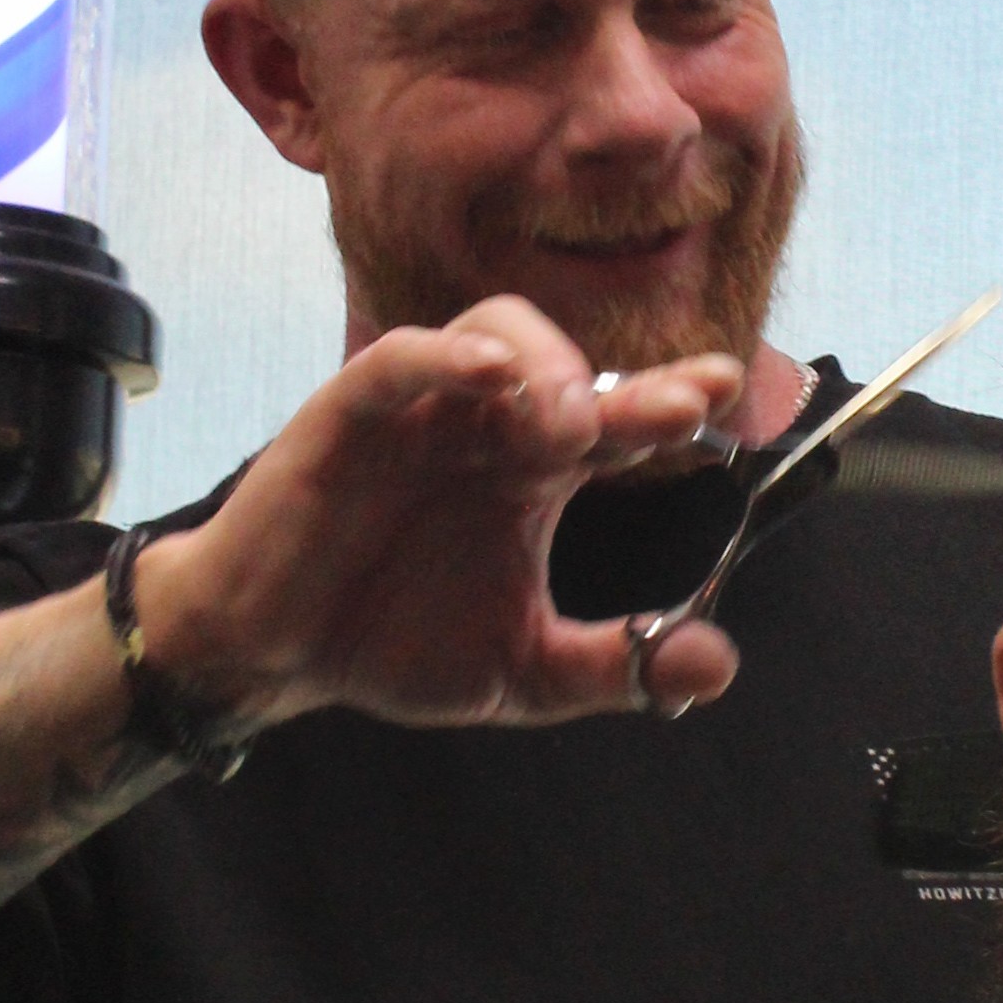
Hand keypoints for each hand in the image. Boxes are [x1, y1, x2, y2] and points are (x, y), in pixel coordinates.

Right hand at [124, 299, 746, 733]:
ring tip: (574, 424)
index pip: (619, 416)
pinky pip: (400, 359)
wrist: (275, 655)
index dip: (674, 401)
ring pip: (495, 331)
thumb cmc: (392, 642)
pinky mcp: (347, 413)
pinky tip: (487, 375)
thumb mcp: (524, 672)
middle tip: (680, 409)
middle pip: (571, 365)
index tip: (727, 401)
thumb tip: (715, 664)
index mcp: (534, 472)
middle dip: (629, 380)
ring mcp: (421, 412)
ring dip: (546, 362)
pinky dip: (444, 354)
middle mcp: (487, 427)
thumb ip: (617, 666)